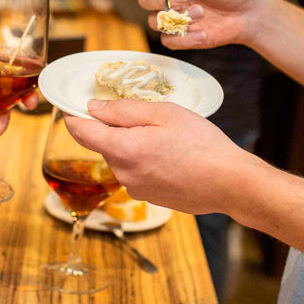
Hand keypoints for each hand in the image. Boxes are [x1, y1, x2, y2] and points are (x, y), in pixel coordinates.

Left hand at [64, 99, 248, 214]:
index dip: (75, 116)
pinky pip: (137, 172)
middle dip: (116, 128)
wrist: (230, 182)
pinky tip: (171, 155)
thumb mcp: (164, 113)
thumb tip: (93, 108)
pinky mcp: (149, 198)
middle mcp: (124, 173)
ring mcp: (136, 189)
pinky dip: (146, 160)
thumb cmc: (202, 144)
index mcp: (124, 149)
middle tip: (146, 116)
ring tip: (166, 137)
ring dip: (133, 145)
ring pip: (122, 158)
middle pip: (104, 144)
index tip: (74, 105)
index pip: (81, 132)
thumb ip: (124, 110)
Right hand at [128, 0, 258, 49]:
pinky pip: (168, 41)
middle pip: (142, 0)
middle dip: (162, 0)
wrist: (249, 13)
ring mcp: (172, 18)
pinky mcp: (181, 37)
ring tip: (201, 13)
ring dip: (176, 18)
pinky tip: (203, 33)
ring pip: (153, 22)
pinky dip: (185, 38)